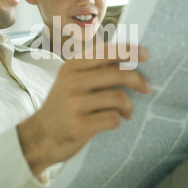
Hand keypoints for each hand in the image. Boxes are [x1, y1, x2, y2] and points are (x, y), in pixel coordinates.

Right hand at [17, 43, 150, 178]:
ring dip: (128, 106)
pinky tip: (114, 121)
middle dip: (138, 80)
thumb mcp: (70, 80)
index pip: (105, 51)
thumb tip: (129, 60)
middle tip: (147, 87)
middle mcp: (72, 82)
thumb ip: (93, 69)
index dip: (129, 51)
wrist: (40, 136)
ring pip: (118, 98)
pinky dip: (118, 120)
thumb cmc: (63, 106)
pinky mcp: (80, 125)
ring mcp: (75, 104)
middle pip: (117, 74)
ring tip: (127, 111)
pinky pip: (112, 118)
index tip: (146, 54)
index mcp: (72, 66)